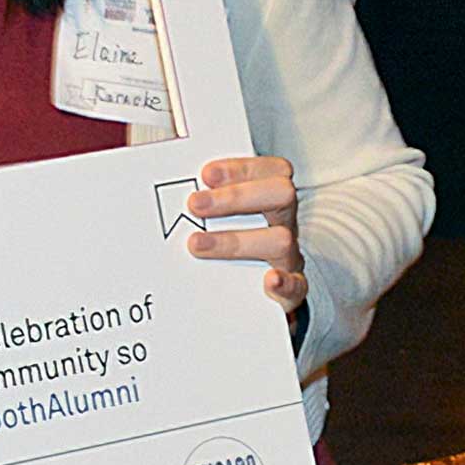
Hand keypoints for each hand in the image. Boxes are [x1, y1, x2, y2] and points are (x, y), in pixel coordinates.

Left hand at [180, 154, 306, 317]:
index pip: (270, 170)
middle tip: (195, 204)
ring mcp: (288, 255)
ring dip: (237, 240)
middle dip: (235, 197)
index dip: (240, 169)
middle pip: (281, 194)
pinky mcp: (290, 290)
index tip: (206, 174)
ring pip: (282, 239)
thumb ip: (205, 199)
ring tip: (197, 244)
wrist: (254, 295)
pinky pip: (297, 285)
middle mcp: (284, 222)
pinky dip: (285, 283)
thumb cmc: (232, 244)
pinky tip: (268, 280)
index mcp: (270, 199)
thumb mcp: (221, 216)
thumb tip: (167, 180)